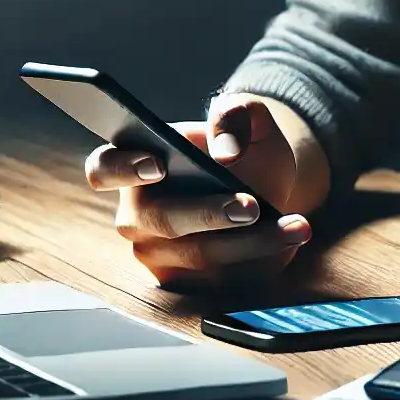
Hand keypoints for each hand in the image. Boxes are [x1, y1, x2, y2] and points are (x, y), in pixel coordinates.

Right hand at [83, 95, 324, 289]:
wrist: (264, 184)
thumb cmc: (240, 148)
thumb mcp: (244, 118)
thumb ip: (233, 115)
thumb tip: (226, 150)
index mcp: (132, 163)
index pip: (104, 168)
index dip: (124, 168)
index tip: (159, 165)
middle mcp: (137, 213)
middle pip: (161, 221)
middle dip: (207, 215)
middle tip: (250, 206)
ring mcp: (157, 253)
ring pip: (199, 255)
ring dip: (251, 243)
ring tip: (295, 225)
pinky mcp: (185, 284)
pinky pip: (221, 280)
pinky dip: (261, 261)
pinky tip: (291, 240)